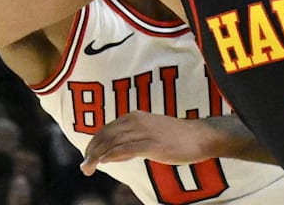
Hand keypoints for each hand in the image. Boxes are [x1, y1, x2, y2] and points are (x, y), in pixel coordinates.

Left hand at [80, 111, 212, 174]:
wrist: (199, 136)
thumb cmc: (176, 136)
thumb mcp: (150, 131)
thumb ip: (132, 138)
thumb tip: (113, 152)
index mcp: (135, 116)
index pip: (106, 129)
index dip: (94, 143)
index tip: (87, 155)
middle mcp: (136, 121)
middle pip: (105, 135)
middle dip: (91, 151)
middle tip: (84, 166)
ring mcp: (144, 132)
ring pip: (112, 143)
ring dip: (96, 156)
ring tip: (88, 168)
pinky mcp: (151, 144)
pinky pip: (125, 149)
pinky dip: (111, 156)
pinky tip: (103, 163)